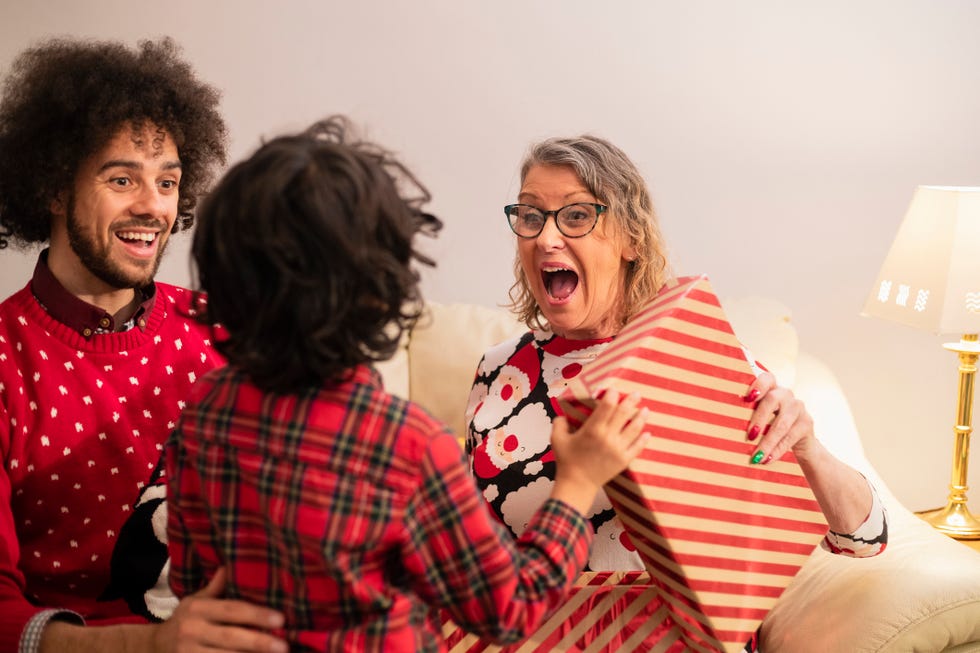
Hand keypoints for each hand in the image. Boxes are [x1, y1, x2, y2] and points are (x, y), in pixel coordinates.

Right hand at [154, 568, 287, 652]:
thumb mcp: (196, 600)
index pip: (232, 610)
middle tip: (284, 646)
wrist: (153, 647)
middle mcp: (192, 631)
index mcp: (198, 609)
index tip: (281, 619)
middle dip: (258, 642)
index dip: (257, 615)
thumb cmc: (185, 620)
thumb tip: (232, 563)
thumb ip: (216, 587)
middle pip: (231, 637)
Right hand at [550, 389, 648, 511]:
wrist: (577, 484)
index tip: (615, 390)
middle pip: (623, 414)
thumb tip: (562, 415)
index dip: (612, 396)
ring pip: (634, 429)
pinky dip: (643, 439)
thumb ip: (559, 423)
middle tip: (637, 393)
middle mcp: (608, 437)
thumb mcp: (557, 439)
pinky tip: (647, 432)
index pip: (607, 406)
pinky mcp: (624, 460)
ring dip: (641, 417)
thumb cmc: (566, 461)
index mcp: (592, 429)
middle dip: (631, 401)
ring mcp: (618, 449)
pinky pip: (637, 447)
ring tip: (645, 410)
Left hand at [744, 372, 815, 464]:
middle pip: (772, 400)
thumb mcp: (760, 418)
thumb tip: (723, 427)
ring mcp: (798, 407)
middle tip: (749, 435)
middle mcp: (786, 394)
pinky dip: (776, 450)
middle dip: (758, 418)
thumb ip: (747, 415)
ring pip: (781, 423)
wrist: (800, 442)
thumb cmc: (770, 426)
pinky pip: (790, 437)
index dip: (758, 385)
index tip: (747, 398)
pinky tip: (767, 459)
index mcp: (771, 388)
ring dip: (767, 441)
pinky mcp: (807, 423)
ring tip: (756, 456)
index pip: (767, 378)